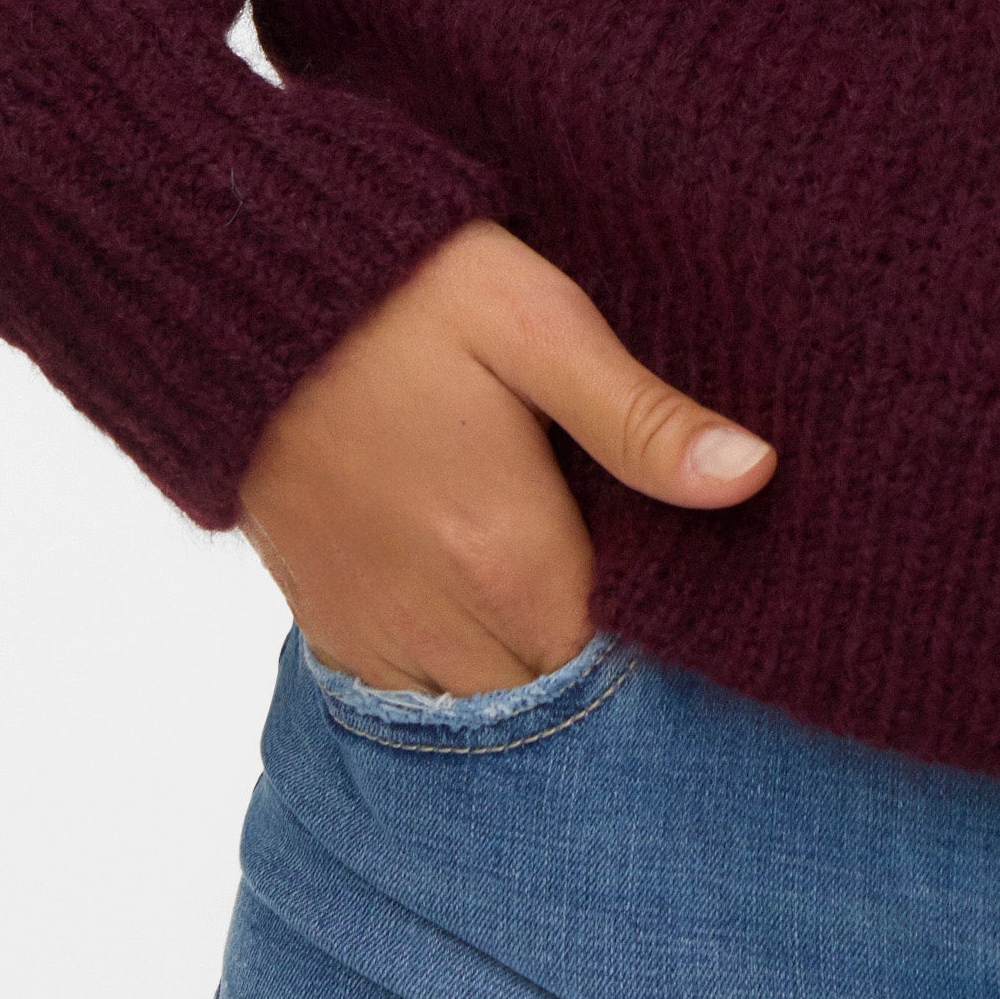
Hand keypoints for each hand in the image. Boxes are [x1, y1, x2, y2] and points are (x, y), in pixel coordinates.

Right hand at [235, 215, 775, 695]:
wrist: (244, 291)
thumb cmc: (407, 292)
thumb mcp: (539, 326)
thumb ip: (640, 419)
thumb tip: (754, 474)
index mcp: (510, 558)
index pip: (621, 657)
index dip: (659, 624)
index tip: (679, 572)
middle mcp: (440, 621)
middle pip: (553, 693)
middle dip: (594, 653)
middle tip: (620, 570)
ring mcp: (373, 629)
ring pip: (480, 708)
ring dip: (522, 668)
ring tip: (551, 585)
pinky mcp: (324, 617)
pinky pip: (404, 695)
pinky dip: (449, 670)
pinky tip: (476, 604)